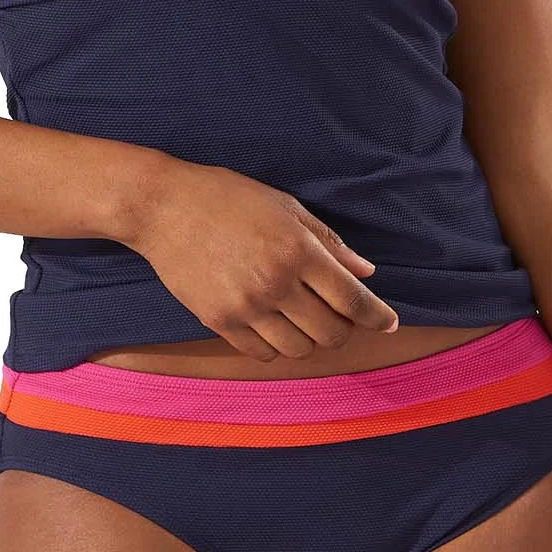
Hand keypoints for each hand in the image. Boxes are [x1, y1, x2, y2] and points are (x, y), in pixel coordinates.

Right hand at [126, 158, 398, 359]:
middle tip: (338, 315)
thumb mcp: (285, 207)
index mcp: (297, 249)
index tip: (388, 323)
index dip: (377, 316)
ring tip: (304, 319)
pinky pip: (262, 353)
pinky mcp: (219, 320)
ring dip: (310, 340)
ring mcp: (246, 305)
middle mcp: (275, 282)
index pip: (352, 298)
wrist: (163, 207)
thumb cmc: (228, 198)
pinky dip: (276, 346)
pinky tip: (274, 326)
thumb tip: (365, 272)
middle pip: (330, 332)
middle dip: (344, 329)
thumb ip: (328, 243)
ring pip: (299, 350)